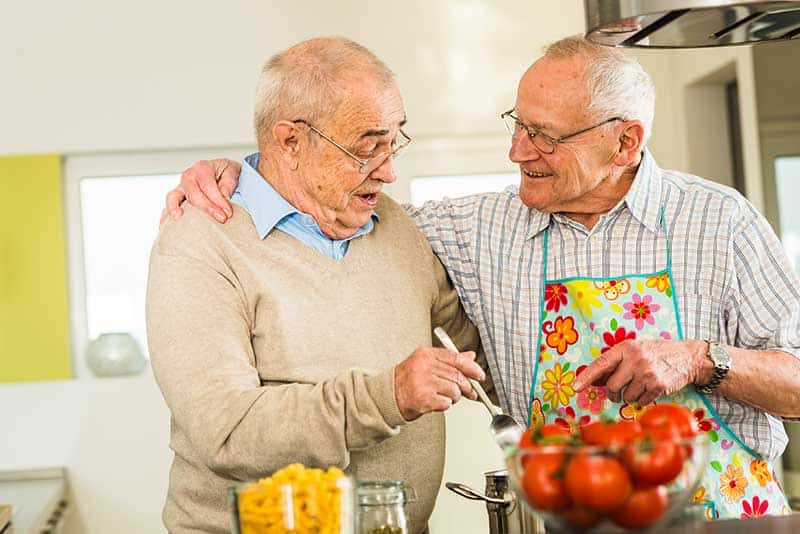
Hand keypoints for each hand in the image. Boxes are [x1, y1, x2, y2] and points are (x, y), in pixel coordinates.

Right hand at [160, 159, 241, 224]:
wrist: (221, 173)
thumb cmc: (226, 173)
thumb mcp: (232, 172)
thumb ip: (228, 184)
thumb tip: (224, 197)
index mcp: (202, 168)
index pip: (208, 185)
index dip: (218, 200)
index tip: (228, 213)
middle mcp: (189, 177)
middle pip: (192, 193)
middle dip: (206, 208)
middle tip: (221, 219)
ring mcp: (181, 188)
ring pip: (173, 197)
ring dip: (175, 208)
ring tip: (179, 218)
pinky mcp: (177, 199)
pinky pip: (169, 207)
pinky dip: (166, 216)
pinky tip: (168, 226)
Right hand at [394, 347, 485, 420]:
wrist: (389, 397)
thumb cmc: (408, 380)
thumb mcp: (426, 364)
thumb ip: (449, 360)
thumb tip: (470, 356)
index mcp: (426, 355)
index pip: (456, 358)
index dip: (472, 368)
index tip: (480, 375)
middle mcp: (424, 367)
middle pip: (458, 376)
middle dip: (466, 387)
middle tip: (468, 392)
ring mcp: (423, 383)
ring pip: (454, 391)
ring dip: (453, 397)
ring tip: (443, 396)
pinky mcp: (423, 399)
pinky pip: (447, 403)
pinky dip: (445, 405)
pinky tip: (436, 402)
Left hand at [572, 339, 706, 405]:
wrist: (687, 356)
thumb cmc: (655, 354)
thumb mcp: (634, 351)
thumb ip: (615, 364)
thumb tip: (594, 382)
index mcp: (626, 348)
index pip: (601, 364)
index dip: (586, 377)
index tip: (575, 387)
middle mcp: (635, 359)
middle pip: (613, 387)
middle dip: (613, 394)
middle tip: (618, 394)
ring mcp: (647, 373)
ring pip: (627, 397)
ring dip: (630, 397)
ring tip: (640, 386)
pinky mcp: (658, 385)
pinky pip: (641, 402)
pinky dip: (643, 400)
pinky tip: (650, 389)